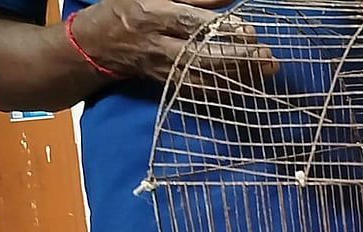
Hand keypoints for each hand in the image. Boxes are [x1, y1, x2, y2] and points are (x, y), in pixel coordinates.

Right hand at [69, 0, 278, 84]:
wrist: (94, 45)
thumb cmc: (126, 9)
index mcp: (151, 15)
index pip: (190, 24)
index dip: (221, 29)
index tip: (249, 31)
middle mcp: (157, 46)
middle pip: (202, 57)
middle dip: (238, 59)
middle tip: (268, 56)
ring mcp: (162, 69)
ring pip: (204, 80)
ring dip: (238, 78)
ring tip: (267, 70)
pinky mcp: (167, 84)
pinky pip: (200, 92)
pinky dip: (226, 89)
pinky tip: (249, 83)